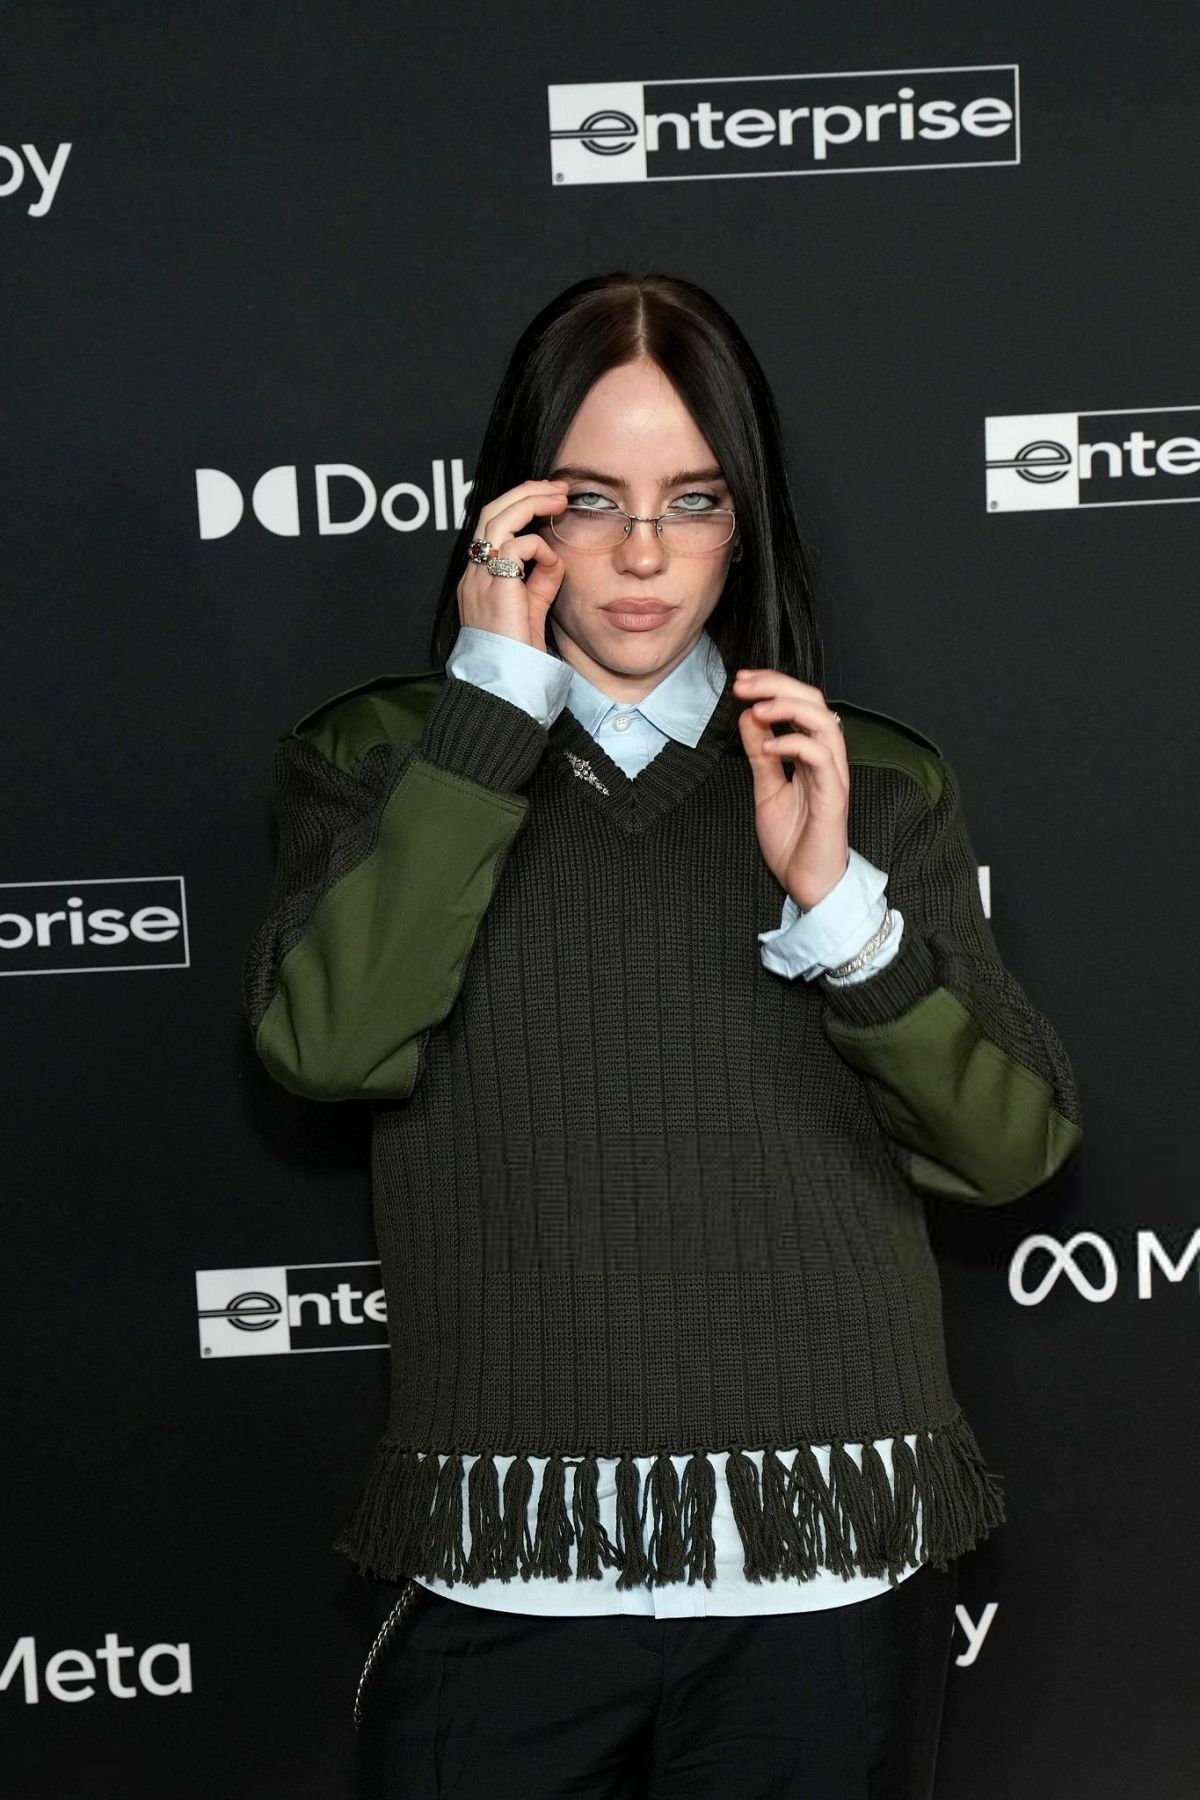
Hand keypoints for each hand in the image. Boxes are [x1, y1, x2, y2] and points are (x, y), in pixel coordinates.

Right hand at [456, 477, 571, 654]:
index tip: (550, 501)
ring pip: (498, 517)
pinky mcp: (493, 585)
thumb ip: (540, 581)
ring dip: (531, 501)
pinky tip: (552, 562)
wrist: (505, 684)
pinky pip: (514, 546)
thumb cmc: (518, 655)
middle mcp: (474, 574)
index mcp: (480, 579)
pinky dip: (538, 547)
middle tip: (557, 488)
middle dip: (526, 492)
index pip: (494, 527)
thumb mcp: (531, 610)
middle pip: (491, 511)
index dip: (521, 507)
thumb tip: (554, 557)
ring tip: (559, 498)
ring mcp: (479, 578)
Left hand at [733, 668, 849, 911]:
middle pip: (815, 702)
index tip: (741, 681)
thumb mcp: (767, 788)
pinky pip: (821, 758)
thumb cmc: (794, 841)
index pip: (801, 703)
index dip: (773, 685)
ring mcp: (833, 776)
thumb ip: (760, 754)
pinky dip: (794, 744)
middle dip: (777, 685)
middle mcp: (827, 759)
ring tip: (757, 708)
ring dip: (788, 707)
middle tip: (745, 683)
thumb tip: (748, 717)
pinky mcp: (834, 797)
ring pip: (825, 722)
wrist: (808, 883)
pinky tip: (769, 748)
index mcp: (813, 754)